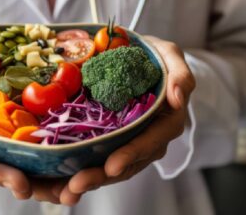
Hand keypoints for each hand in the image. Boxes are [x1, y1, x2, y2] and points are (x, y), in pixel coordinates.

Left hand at [56, 36, 195, 205]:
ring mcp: (131, 139)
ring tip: (68, 187)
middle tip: (77, 184)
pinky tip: (64, 177)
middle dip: (103, 175)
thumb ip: (180, 74)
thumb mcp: (171, 57)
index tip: (111, 166)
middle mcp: (150, 136)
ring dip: (92, 177)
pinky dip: (86, 166)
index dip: (132, 154)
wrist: (141, 58)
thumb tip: (177, 98)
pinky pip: (102, 155)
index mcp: (167, 120)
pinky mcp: (114, 137)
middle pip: (129, 162)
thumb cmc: (157, 57)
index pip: (151, 142)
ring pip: (114, 165)